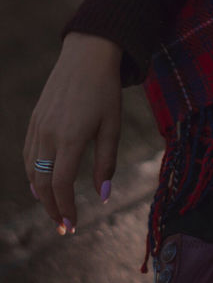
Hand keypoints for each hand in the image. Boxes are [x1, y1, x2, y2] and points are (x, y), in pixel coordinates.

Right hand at [24, 33, 122, 233]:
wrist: (86, 55)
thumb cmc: (105, 91)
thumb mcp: (113, 125)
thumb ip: (106, 162)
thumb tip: (103, 196)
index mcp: (71, 137)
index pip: (61, 184)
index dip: (65, 208)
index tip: (73, 226)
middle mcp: (49, 134)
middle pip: (42, 183)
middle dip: (51, 208)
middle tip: (63, 226)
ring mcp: (38, 126)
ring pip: (32, 170)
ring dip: (41, 194)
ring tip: (54, 209)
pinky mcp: (34, 120)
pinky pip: (29, 154)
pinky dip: (34, 174)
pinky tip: (41, 184)